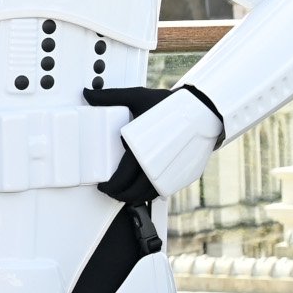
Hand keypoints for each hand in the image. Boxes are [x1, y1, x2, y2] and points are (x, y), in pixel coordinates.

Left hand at [85, 85, 221, 203]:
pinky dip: (152, 194)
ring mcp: (172, 172)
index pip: (120, 178)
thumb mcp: (137, 97)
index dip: (109, 187)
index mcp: (141, 151)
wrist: (204, 110)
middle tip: (111, 191)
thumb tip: (88, 94)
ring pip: (149, 195)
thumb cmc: (170, 104)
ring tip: (125, 193)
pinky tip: (145, 190)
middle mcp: (156, 165)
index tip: (103, 186)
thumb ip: (110, 97)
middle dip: (118, 195)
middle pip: (133, 192)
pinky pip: (164, 191)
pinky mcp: (184, 175)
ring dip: (134, 198)